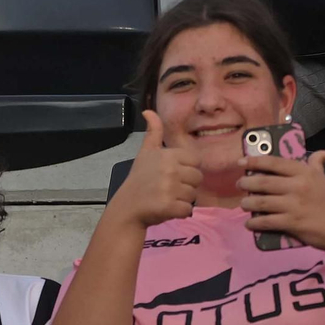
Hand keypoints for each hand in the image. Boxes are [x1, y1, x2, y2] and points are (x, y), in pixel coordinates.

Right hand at [109, 111, 202, 228]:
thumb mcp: (146, 152)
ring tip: (166, 198)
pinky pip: (188, 210)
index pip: (195, 162)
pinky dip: (180, 213)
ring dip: (182, 200)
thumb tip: (148, 111)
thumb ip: (153, 132)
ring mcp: (169, 189)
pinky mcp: (169, 207)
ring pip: (193, 195)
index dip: (186, 170)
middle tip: (167, 189)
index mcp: (168, 155)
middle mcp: (170, 170)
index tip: (170, 175)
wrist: (126, 207)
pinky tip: (166, 209)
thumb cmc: (139, 179)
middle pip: (197, 179)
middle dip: (185, 186)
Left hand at [238, 150, 324, 250]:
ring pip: (261, 202)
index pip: (275, 163)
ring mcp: (294, 205)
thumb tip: (323, 153)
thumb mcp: (324, 179)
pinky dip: (254, 223)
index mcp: (305, 173)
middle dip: (246, 183)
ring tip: (243, 204)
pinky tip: (250, 224)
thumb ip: (317, 165)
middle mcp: (298, 186)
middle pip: (263, 182)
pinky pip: (266, 221)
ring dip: (247, 203)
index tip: (241, 162)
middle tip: (240, 185)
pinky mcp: (291, 222)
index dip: (255, 161)